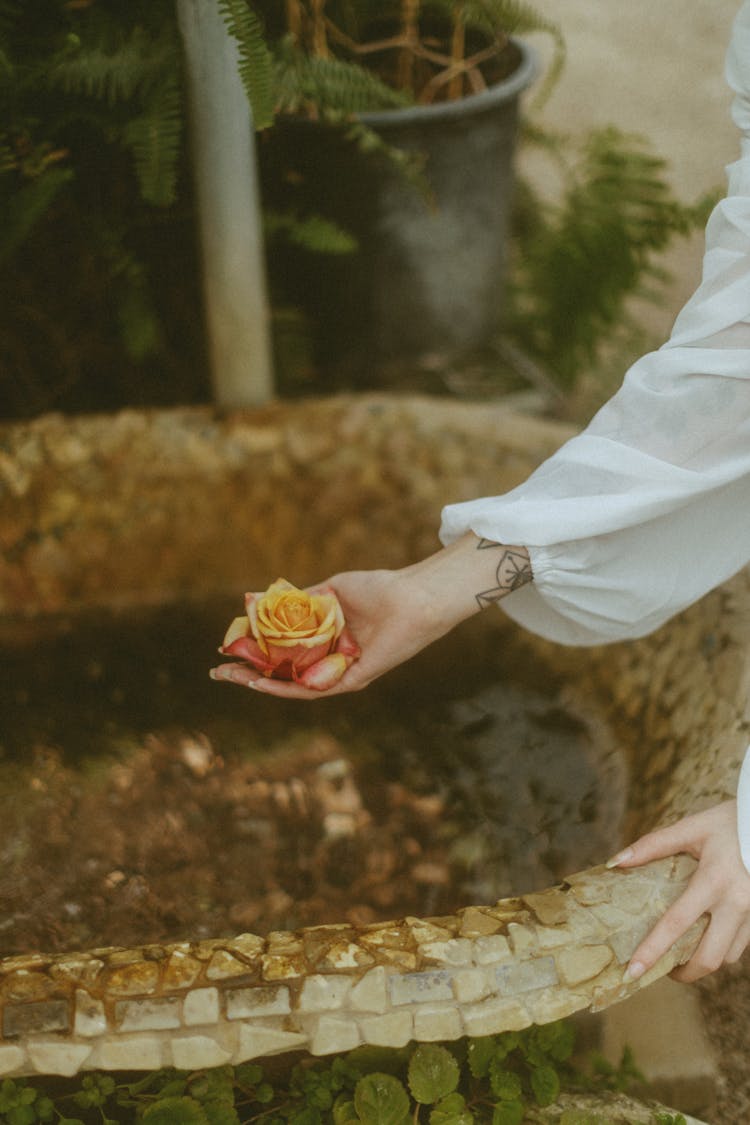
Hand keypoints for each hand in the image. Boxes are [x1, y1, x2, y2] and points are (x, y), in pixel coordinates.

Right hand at [209, 565, 459, 698]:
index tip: (226, 645)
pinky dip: (285, 688)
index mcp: (324, 641)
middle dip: (247, 673)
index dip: (253, 652)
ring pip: (291, 686)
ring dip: (259, 684)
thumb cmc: (377, 589)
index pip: (282, 652)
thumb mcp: (330, 590)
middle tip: (217, 670)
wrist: (410, 598)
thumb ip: (301, 602)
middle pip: (281, 673)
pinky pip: (313, 690)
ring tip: (231, 678)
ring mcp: (338, 674)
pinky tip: (261, 683)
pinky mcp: (350, 682)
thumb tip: (263, 602)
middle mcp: (329, 661)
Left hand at [609, 801, 749, 982]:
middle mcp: (735, 903)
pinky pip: (740, 946)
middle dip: (683, 973)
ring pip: (727, 957)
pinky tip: (706, 937)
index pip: (676, 924)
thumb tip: (616, 862)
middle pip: (708, 957)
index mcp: (713, 881)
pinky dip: (721, 949)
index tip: (632, 972)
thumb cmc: (729, 823)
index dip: (652, 951)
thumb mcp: (691, 828)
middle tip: (663, 969)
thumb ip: (653, 845)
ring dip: (704, 960)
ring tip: (683, 952)